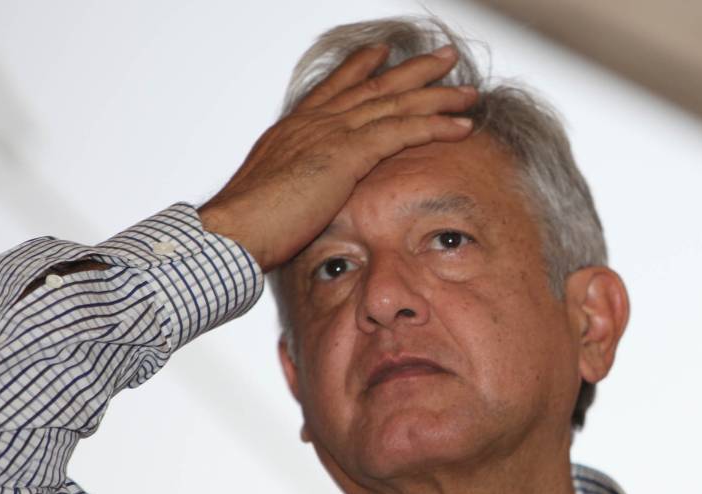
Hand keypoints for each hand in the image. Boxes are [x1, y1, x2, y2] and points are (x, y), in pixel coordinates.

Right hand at [198, 44, 477, 271]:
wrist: (232, 232)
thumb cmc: (246, 228)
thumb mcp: (271, 199)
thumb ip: (293, 191)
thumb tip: (298, 203)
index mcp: (294, 130)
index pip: (334, 90)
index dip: (360, 69)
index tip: (380, 53)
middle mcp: (315, 123)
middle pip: (373, 86)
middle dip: (412, 71)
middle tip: (443, 57)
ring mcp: (332, 133)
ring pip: (396, 103)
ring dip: (437, 95)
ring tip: (468, 90)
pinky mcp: (348, 153)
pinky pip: (403, 131)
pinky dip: (437, 126)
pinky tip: (463, 125)